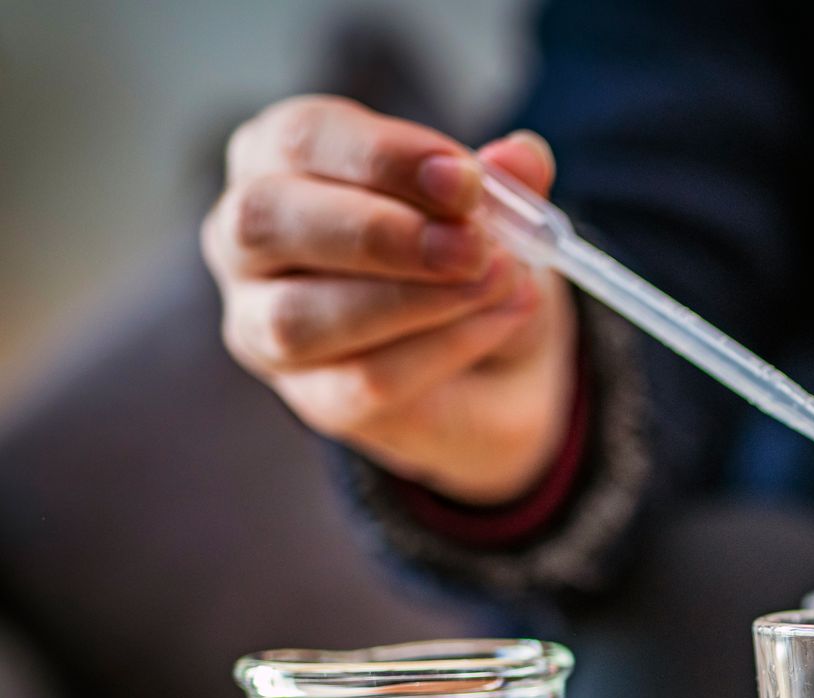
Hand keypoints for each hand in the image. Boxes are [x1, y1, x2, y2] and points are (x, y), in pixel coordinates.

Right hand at [203, 95, 576, 503]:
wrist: (500, 364)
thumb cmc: (467, 258)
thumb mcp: (497, 210)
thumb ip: (506, 180)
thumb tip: (521, 158)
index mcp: (278, 159)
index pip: (299, 138)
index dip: (384, 156)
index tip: (465, 179)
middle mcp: (247, 240)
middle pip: (266, 221)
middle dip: (379, 231)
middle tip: (473, 243)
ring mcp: (265, 327)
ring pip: (301, 316)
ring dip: (412, 299)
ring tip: (500, 282)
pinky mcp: (314, 398)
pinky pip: (364, 380)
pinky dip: (444, 349)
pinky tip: (499, 323)